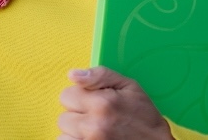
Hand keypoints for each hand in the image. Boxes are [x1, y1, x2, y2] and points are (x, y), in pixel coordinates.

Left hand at [57, 67, 173, 139]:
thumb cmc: (144, 116)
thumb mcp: (129, 86)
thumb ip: (100, 75)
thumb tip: (73, 74)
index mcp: (102, 103)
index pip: (67, 95)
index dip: (80, 96)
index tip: (93, 101)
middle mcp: (93, 125)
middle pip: (64, 117)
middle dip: (78, 115)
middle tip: (97, 118)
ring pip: (64, 134)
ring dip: (76, 132)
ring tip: (95, 131)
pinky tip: (91, 138)